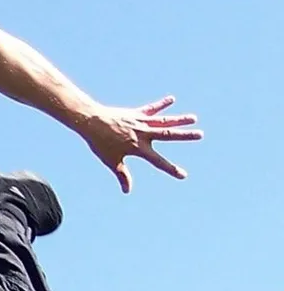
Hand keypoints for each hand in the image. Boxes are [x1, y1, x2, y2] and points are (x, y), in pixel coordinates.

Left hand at [79, 96, 203, 192]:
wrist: (90, 122)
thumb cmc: (100, 143)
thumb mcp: (111, 161)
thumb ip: (122, 175)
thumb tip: (127, 191)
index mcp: (138, 148)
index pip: (158, 162)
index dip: (171, 169)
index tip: (183, 175)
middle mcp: (143, 134)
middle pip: (168, 134)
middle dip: (185, 135)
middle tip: (200, 135)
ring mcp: (140, 122)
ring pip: (163, 120)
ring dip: (179, 119)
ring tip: (194, 118)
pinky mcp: (136, 114)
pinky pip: (151, 109)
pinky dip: (161, 104)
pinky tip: (172, 99)